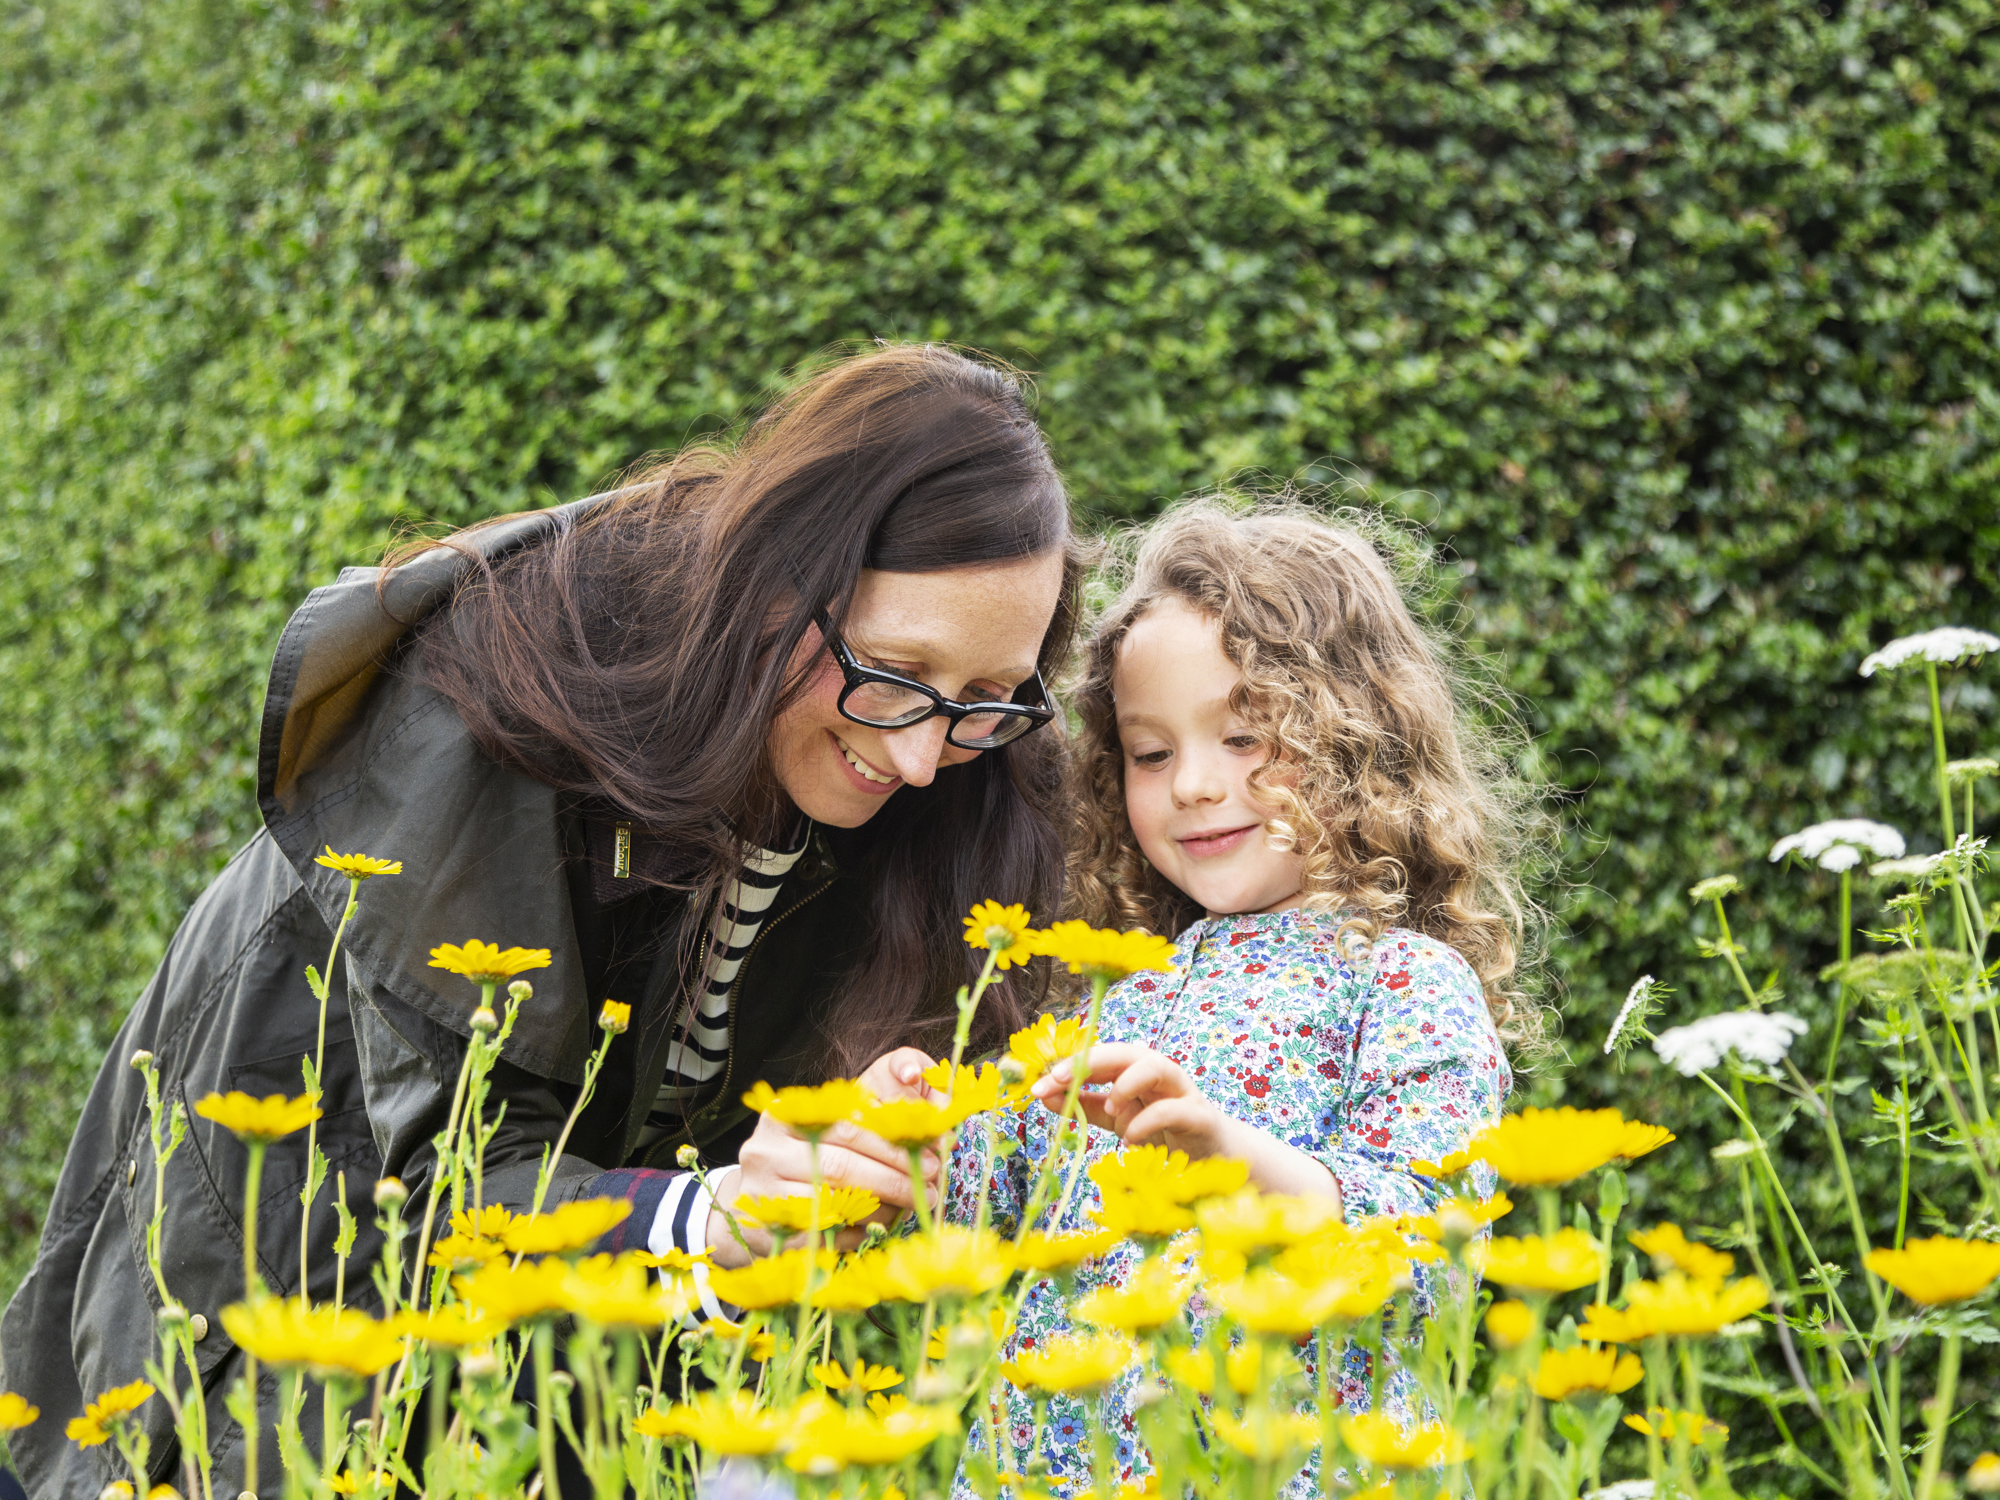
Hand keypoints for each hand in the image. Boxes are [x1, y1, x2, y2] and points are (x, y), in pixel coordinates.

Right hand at [706, 1047, 941, 1267]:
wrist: (750, 1199)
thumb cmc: (801, 1157)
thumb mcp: (821, 1129)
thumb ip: (862, 1124)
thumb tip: (928, 1134)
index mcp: (783, 1116)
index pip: (848, 1127)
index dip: (893, 1143)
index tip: (929, 1153)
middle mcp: (766, 1150)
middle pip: (842, 1165)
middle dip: (894, 1176)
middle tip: (931, 1184)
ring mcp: (763, 1192)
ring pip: (834, 1201)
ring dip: (883, 1206)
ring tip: (913, 1205)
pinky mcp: (766, 1230)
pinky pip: (825, 1232)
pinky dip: (859, 1230)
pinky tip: (882, 1225)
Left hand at [1032, 1042, 1228, 1156]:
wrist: (1211, 1159)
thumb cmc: (1162, 1132)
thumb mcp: (1116, 1119)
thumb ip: (1083, 1106)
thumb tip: (1043, 1094)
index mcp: (1136, 1070)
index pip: (1101, 1058)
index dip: (1069, 1067)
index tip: (1038, 1085)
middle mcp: (1159, 1073)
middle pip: (1127, 1051)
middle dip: (1091, 1061)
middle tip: (1059, 1079)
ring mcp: (1183, 1092)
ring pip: (1157, 1066)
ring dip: (1126, 1083)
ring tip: (1108, 1107)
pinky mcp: (1201, 1116)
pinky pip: (1174, 1110)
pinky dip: (1148, 1122)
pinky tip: (1131, 1139)